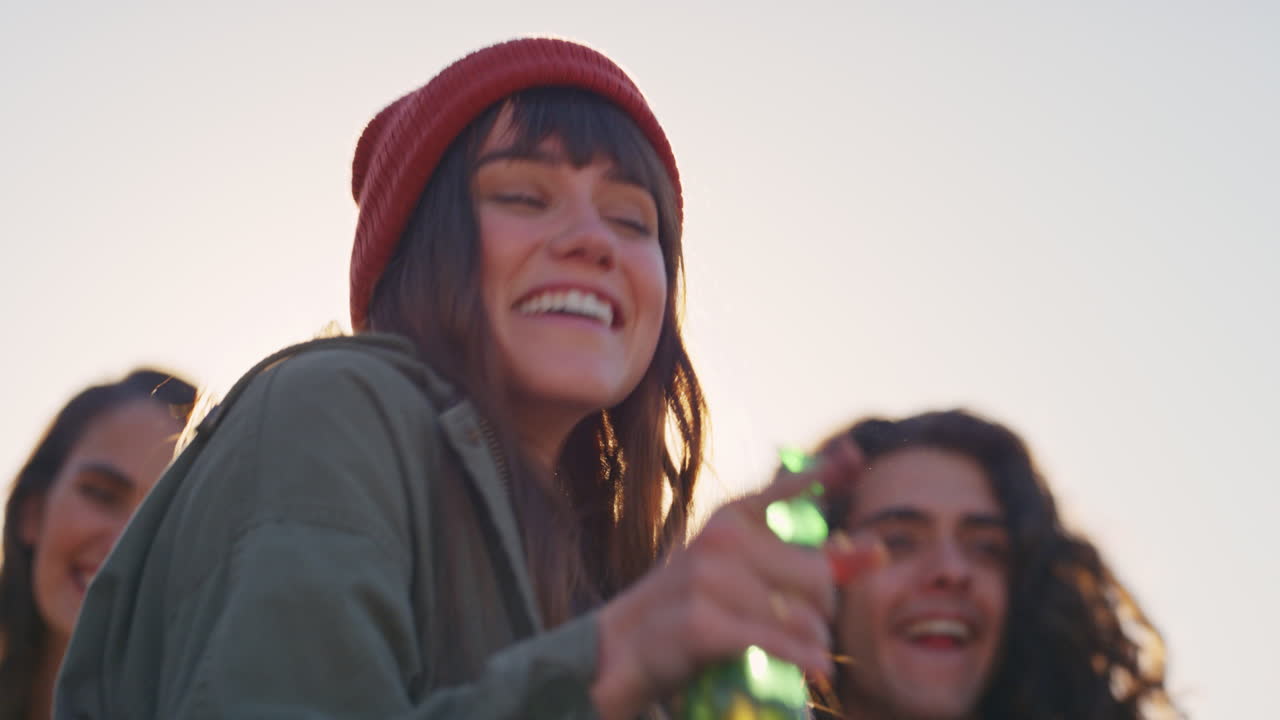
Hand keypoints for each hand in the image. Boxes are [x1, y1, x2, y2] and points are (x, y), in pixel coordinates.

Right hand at [590, 455, 882, 719]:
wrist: (622, 648)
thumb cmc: (692, 610)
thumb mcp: (740, 573)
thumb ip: (805, 561)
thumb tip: (875, 550)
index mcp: (730, 520)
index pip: (786, 491)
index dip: (824, 472)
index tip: (851, 456)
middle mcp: (722, 541)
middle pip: (817, 575)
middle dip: (824, 610)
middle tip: (809, 630)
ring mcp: (710, 580)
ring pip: (803, 616)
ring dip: (812, 646)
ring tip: (801, 657)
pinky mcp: (704, 622)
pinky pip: (776, 642)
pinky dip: (800, 661)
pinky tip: (813, 672)